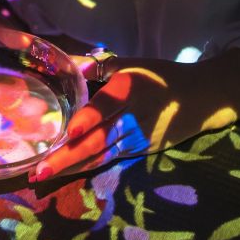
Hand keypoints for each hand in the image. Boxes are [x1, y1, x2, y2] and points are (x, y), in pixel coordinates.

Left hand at [29, 48, 239, 181]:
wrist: (200, 98)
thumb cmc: (159, 76)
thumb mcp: (129, 63)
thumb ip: (94, 66)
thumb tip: (60, 62)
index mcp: (130, 87)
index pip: (108, 103)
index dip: (91, 117)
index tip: (72, 130)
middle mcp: (133, 115)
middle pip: (100, 138)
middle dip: (69, 156)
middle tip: (40, 170)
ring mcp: (138, 138)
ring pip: (101, 155)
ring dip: (72, 167)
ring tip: (44, 176)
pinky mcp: (140, 151)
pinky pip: (110, 159)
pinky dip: (87, 167)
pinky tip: (66, 172)